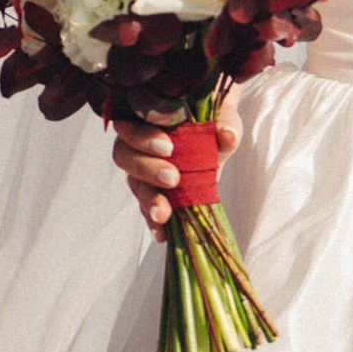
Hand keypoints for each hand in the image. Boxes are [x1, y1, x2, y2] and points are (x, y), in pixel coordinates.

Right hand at [114, 103, 242, 237]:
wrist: (214, 138)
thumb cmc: (210, 120)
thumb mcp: (221, 117)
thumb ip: (224, 122)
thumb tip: (227, 134)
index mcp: (144, 118)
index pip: (129, 126)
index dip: (143, 138)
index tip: (169, 147)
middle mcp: (135, 144)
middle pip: (125, 156)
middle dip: (147, 169)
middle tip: (172, 179)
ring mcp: (141, 170)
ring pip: (134, 184)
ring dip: (148, 199)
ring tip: (164, 212)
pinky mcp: (152, 192)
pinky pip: (146, 208)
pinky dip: (153, 222)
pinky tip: (162, 234)